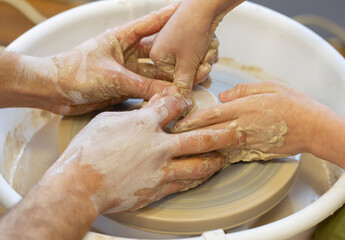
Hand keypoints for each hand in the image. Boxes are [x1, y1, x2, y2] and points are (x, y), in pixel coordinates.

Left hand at [40, 2, 180, 114]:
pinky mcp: (123, 88)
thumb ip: (140, 85)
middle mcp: (126, 54)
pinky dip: (157, 94)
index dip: (170, 18)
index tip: (187, 12)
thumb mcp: (112, 77)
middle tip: (196, 58)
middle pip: (157, 53)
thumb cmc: (73, 72)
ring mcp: (126, 71)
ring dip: (169, 79)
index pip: (151, 25)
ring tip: (189, 81)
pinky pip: (145, 90)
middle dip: (176, 57)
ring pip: (153, 74)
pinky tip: (170, 96)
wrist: (53, 91)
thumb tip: (168, 92)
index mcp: (121, 38)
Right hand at [43, 94, 243, 212]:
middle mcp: (159, 146)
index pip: (173, 107)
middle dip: (222, 134)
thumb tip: (152, 104)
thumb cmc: (88, 151)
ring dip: (215, 160)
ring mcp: (161, 169)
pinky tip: (204, 176)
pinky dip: (196, 178)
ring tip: (225, 157)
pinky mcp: (157, 189)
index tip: (189, 103)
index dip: (184, 102)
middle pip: (199, 138)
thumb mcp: (108, 121)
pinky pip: (184, 183)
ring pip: (198, 165)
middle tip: (238, 132)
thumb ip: (135, 112)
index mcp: (145, 124)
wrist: (80, 185)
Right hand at [150, 0, 244, 94]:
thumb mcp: (188, 63)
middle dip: (201, 67)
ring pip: (195, 63)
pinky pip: (199, 53)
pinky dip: (208, 50)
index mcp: (157, 56)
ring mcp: (175, 42)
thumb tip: (181, 97)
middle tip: (206, 60)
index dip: (193, 77)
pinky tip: (210, 42)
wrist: (207, 5)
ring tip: (208, 46)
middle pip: (186, 72)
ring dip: (206, 58)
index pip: (176, 79)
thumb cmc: (193, 28)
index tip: (202, 72)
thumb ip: (184, 83)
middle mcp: (163, 49)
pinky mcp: (187, 37)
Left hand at [173, 81, 330, 155]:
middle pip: (210, 132)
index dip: (192, 120)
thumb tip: (222, 96)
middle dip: (190, 135)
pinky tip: (206, 156)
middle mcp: (243, 126)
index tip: (177, 123)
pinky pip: (231, 153)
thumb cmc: (293, 103)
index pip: (212, 115)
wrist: (313, 127)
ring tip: (184, 148)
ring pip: (217, 145)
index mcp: (244, 107)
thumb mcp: (268, 86)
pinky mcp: (254, 150)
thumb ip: (242, 90)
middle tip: (173, 138)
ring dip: (200, 147)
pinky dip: (216, 154)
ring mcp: (247, 141)